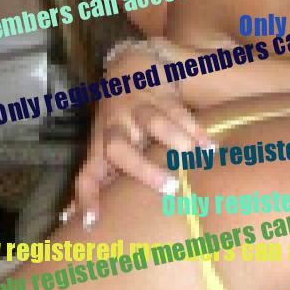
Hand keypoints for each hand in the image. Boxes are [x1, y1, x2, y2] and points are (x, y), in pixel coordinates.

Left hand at [63, 41, 213, 229]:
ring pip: (152, 121)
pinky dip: (195, 129)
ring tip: (194, 155)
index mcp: (100, 146)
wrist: (129, 67)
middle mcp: (114, 128)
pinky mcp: (157, 94)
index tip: (91, 222)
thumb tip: (79, 220)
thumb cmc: (119, 121)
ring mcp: (135, 109)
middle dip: (144, 169)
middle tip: (171, 187)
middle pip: (119, 148)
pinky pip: (177, 110)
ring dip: (173, 138)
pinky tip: (210, 146)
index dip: (86, 198)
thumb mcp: (106, 145)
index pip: (86, 175)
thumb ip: (103, 178)